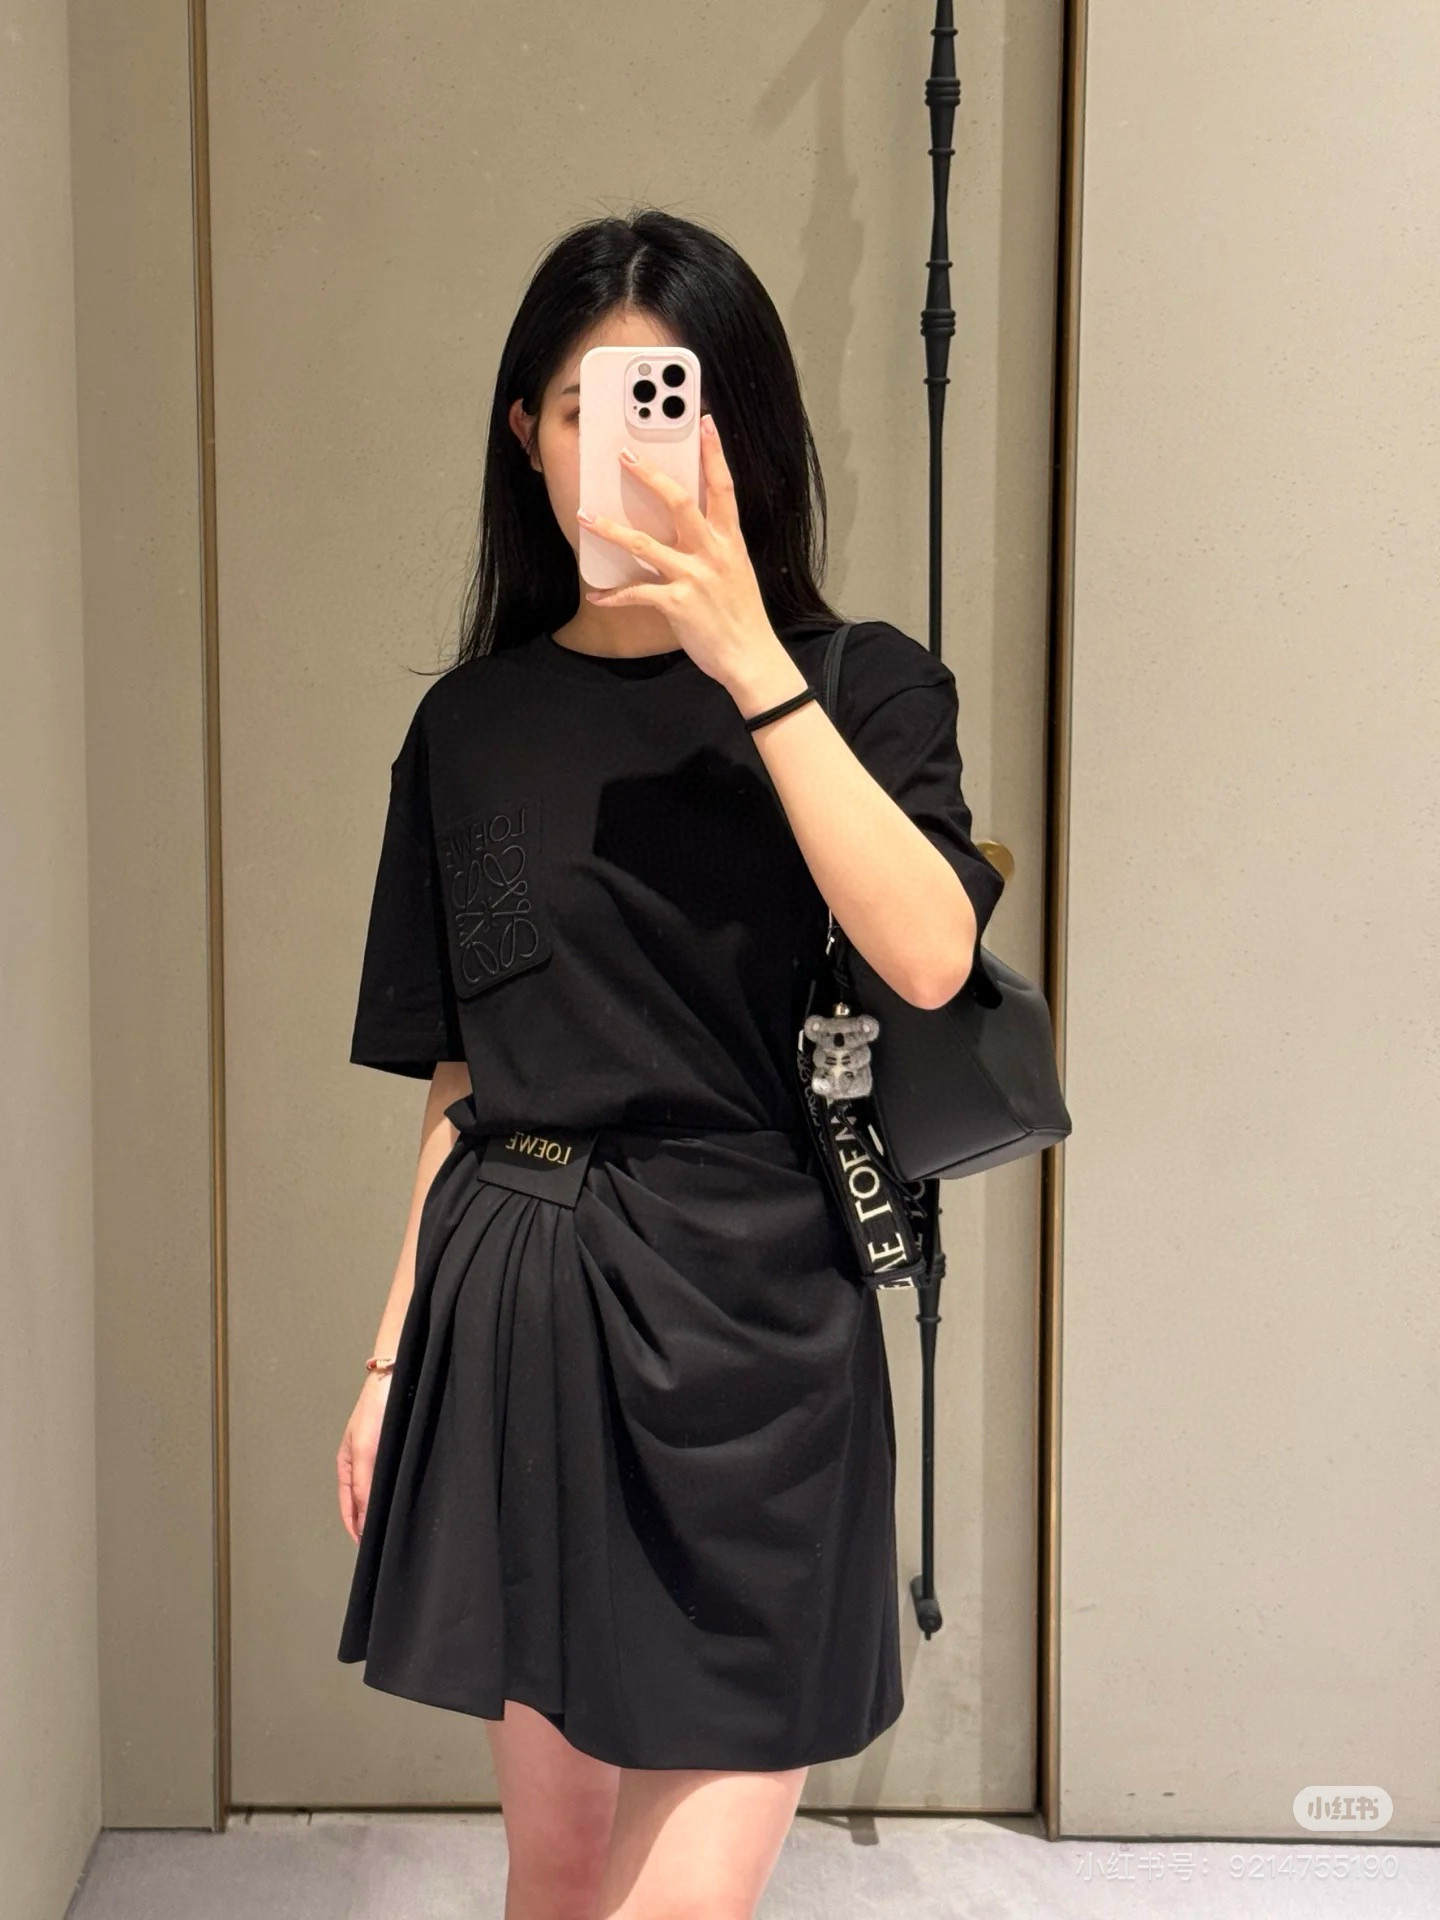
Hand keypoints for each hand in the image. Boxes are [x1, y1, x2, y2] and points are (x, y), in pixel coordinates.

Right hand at [336, 1373, 390, 1545]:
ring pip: (378, 1491)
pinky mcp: (395, 1450)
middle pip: (362, 1501)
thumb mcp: (364, 1449)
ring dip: (381, 1508)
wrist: (397, 1378)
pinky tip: (403, 1499)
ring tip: (391, 1527)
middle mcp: (362, 1463)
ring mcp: (378, 1457)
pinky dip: (394, 1492)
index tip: (365, 1546)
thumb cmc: (375, 1409)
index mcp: (347, 1465)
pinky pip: (392, 1478)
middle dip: (368, 1522)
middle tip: (381, 1542)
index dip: (355, 1527)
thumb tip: (364, 1518)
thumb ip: (363, 1484)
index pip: (348, 1506)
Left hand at [578, 413, 782, 690]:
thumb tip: (690, 528)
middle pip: (679, 502)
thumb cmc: (742, 615)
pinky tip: (596, 594)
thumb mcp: (736, 570)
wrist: (751, 656)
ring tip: (585, 516)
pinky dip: (614, 595)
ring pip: (645, 544)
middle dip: (650, 476)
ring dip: (611, 529)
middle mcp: (713, 552)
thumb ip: (715, 546)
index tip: (704, 421)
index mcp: (730, 541)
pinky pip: (638, 593)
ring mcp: (695, 577)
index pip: (724, 486)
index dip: (714, 452)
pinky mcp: (678, 604)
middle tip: (624, 454)